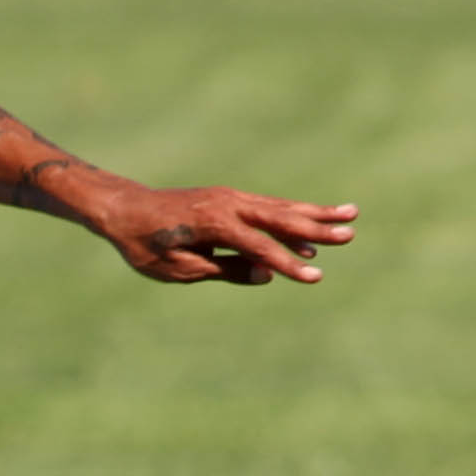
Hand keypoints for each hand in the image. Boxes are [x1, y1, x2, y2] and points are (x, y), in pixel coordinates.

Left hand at [83, 181, 356, 285]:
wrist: (125, 209)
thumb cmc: (145, 244)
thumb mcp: (178, 268)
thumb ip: (224, 270)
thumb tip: (267, 274)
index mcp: (213, 224)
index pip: (259, 248)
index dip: (288, 265)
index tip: (315, 277)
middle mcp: (227, 205)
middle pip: (280, 219)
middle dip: (317, 229)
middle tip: (350, 234)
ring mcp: (230, 198)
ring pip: (279, 207)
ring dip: (315, 213)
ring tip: (350, 214)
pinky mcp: (229, 199)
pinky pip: (267, 207)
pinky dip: (292, 213)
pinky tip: (314, 218)